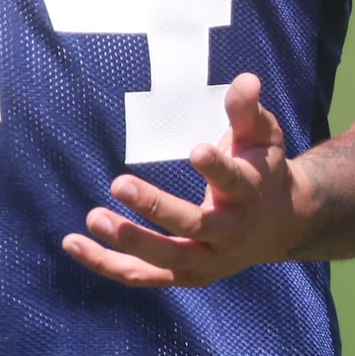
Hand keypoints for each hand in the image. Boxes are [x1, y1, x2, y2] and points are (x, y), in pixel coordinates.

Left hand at [63, 75, 307, 288]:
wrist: (281, 225)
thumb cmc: (261, 170)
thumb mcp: (262, 137)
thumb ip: (247, 111)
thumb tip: (246, 79)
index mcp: (250, 193)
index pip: (233, 181)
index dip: (216, 168)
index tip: (195, 150)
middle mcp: (231, 232)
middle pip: (194, 226)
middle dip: (156, 207)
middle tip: (118, 183)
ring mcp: (209, 260)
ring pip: (167, 258)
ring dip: (129, 241)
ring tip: (93, 217)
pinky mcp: (187, 275)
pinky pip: (144, 275)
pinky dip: (107, 263)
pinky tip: (73, 243)